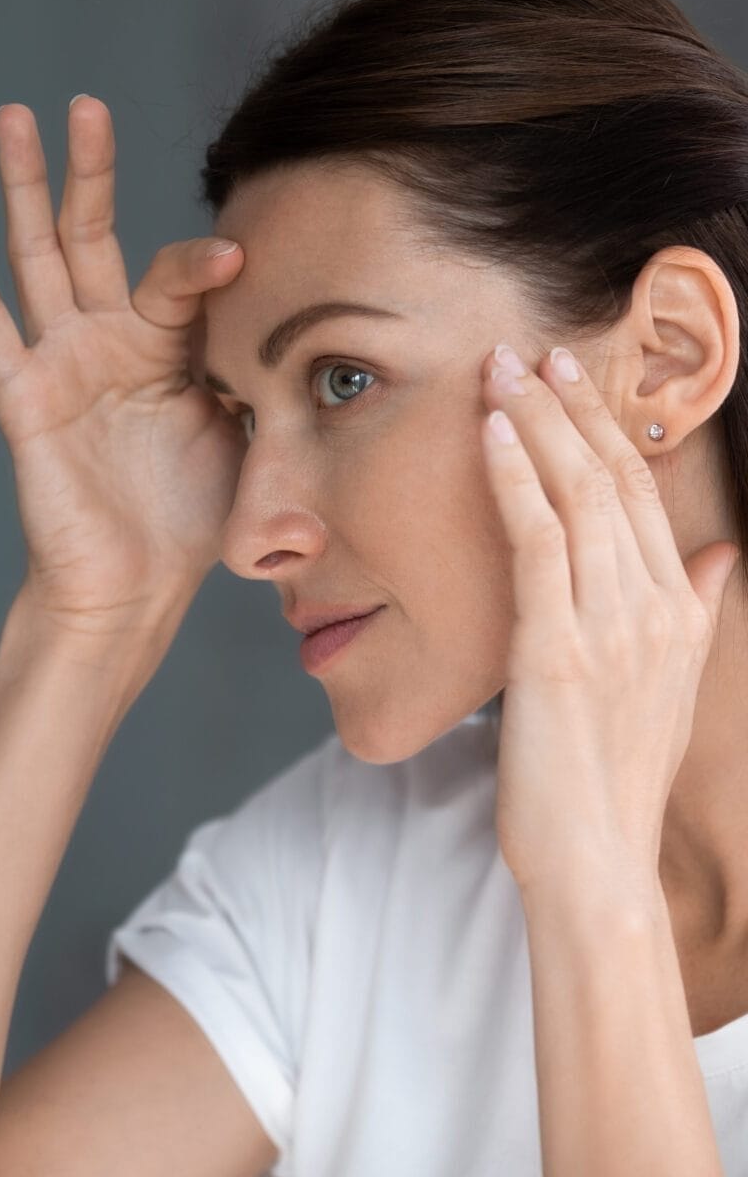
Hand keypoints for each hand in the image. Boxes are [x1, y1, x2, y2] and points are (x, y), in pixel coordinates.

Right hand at [0, 97, 246, 633]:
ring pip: (38, 258)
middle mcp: (111, 342)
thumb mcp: (246, 436)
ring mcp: (64, 362)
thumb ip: (264, 378)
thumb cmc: (190, 518)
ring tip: (14, 118)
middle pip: (95, 237)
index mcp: (168, 349)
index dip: (206, 264)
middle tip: (86, 103)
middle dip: (90, 171)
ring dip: (23, 188)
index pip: (180, 278)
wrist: (136, 585)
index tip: (243, 255)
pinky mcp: (25, 395)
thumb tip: (319, 337)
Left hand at [480, 343, 739, 897]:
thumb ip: (697, 609)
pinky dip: (514, 478)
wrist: (596, 860)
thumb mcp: (672, 686)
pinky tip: (490, 433)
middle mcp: (652, 606)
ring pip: (575, 494)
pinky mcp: (556, 647)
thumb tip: (722, 552)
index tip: (571, 380)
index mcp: (679, 610)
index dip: (604, 427)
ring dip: (535, 422)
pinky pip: (536, 540)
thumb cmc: (616, 775)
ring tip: (501, 370)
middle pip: (611, 478)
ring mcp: (607, 624)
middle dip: (568, 406)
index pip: (641, 493)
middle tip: (531, 350)